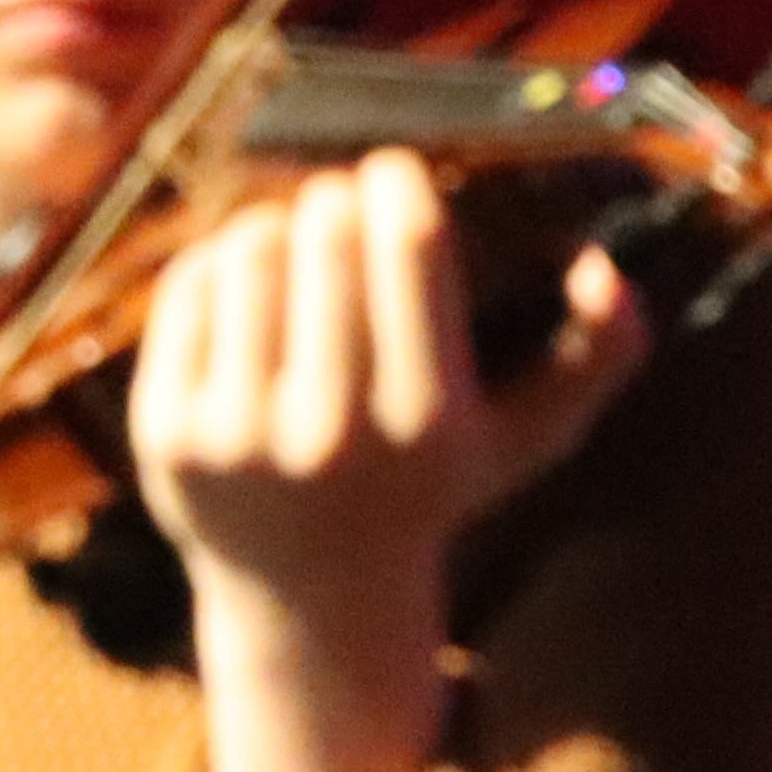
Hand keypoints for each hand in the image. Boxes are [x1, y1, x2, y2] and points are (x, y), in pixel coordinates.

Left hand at [134, 150, 652, 771]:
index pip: (411, 246)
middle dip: (336, 198)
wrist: (311, 600)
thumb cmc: (431, 490)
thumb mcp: (527, 440)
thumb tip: (605, 270)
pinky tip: (249, 283)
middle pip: (326, 235)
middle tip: (342, 202)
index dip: (398, 183)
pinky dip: (218, 265)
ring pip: (251, 250)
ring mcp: (239, 434)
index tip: (394, 170)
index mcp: (427, 421)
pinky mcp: (167, 433)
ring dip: (275, 224)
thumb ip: (598, 359)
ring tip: (296, 243)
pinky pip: (190, 292)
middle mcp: (331, 431)